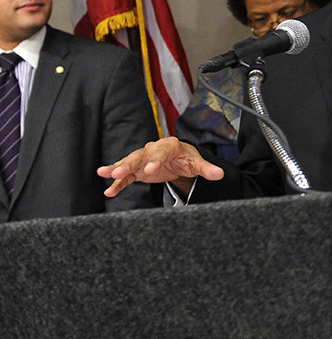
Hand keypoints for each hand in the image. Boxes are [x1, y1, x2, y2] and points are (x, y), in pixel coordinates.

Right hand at [98, 137, 223, 197]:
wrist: (179, 159)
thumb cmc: (188, 159)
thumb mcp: (197, 164)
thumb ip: (207, 169)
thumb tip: (220, 174)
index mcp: (169, 146)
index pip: (161, 152)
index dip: (155, 160)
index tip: (150, 170)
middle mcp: (153, 149)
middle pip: (139, 156)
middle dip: (128, 163)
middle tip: (117, 172)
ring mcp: (143, 159)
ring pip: (128, 163)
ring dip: (117, 169)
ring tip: (103, 174)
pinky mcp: (137, 170)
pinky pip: (126, 177)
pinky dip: (118, 183)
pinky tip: (109, 192)